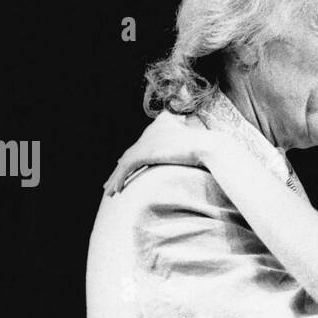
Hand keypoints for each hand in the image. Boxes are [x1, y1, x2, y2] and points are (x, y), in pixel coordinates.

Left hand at [103, 113, 230, 195]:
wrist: (207, 147)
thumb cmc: (207, 148)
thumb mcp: (196, 144)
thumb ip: (187, 147)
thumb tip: (196, 156)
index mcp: (162, 124)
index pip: (142, 144)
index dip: (131, 158)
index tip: (123, 168)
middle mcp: (151, 130)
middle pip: (130, 153)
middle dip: (119, 170)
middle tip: (111, 184)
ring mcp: (147, 140)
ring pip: (125, 162)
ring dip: (115, 178)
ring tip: (109, 192)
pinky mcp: (145, 151)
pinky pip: (127, 167)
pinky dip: (120, 179)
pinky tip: (116, 190)